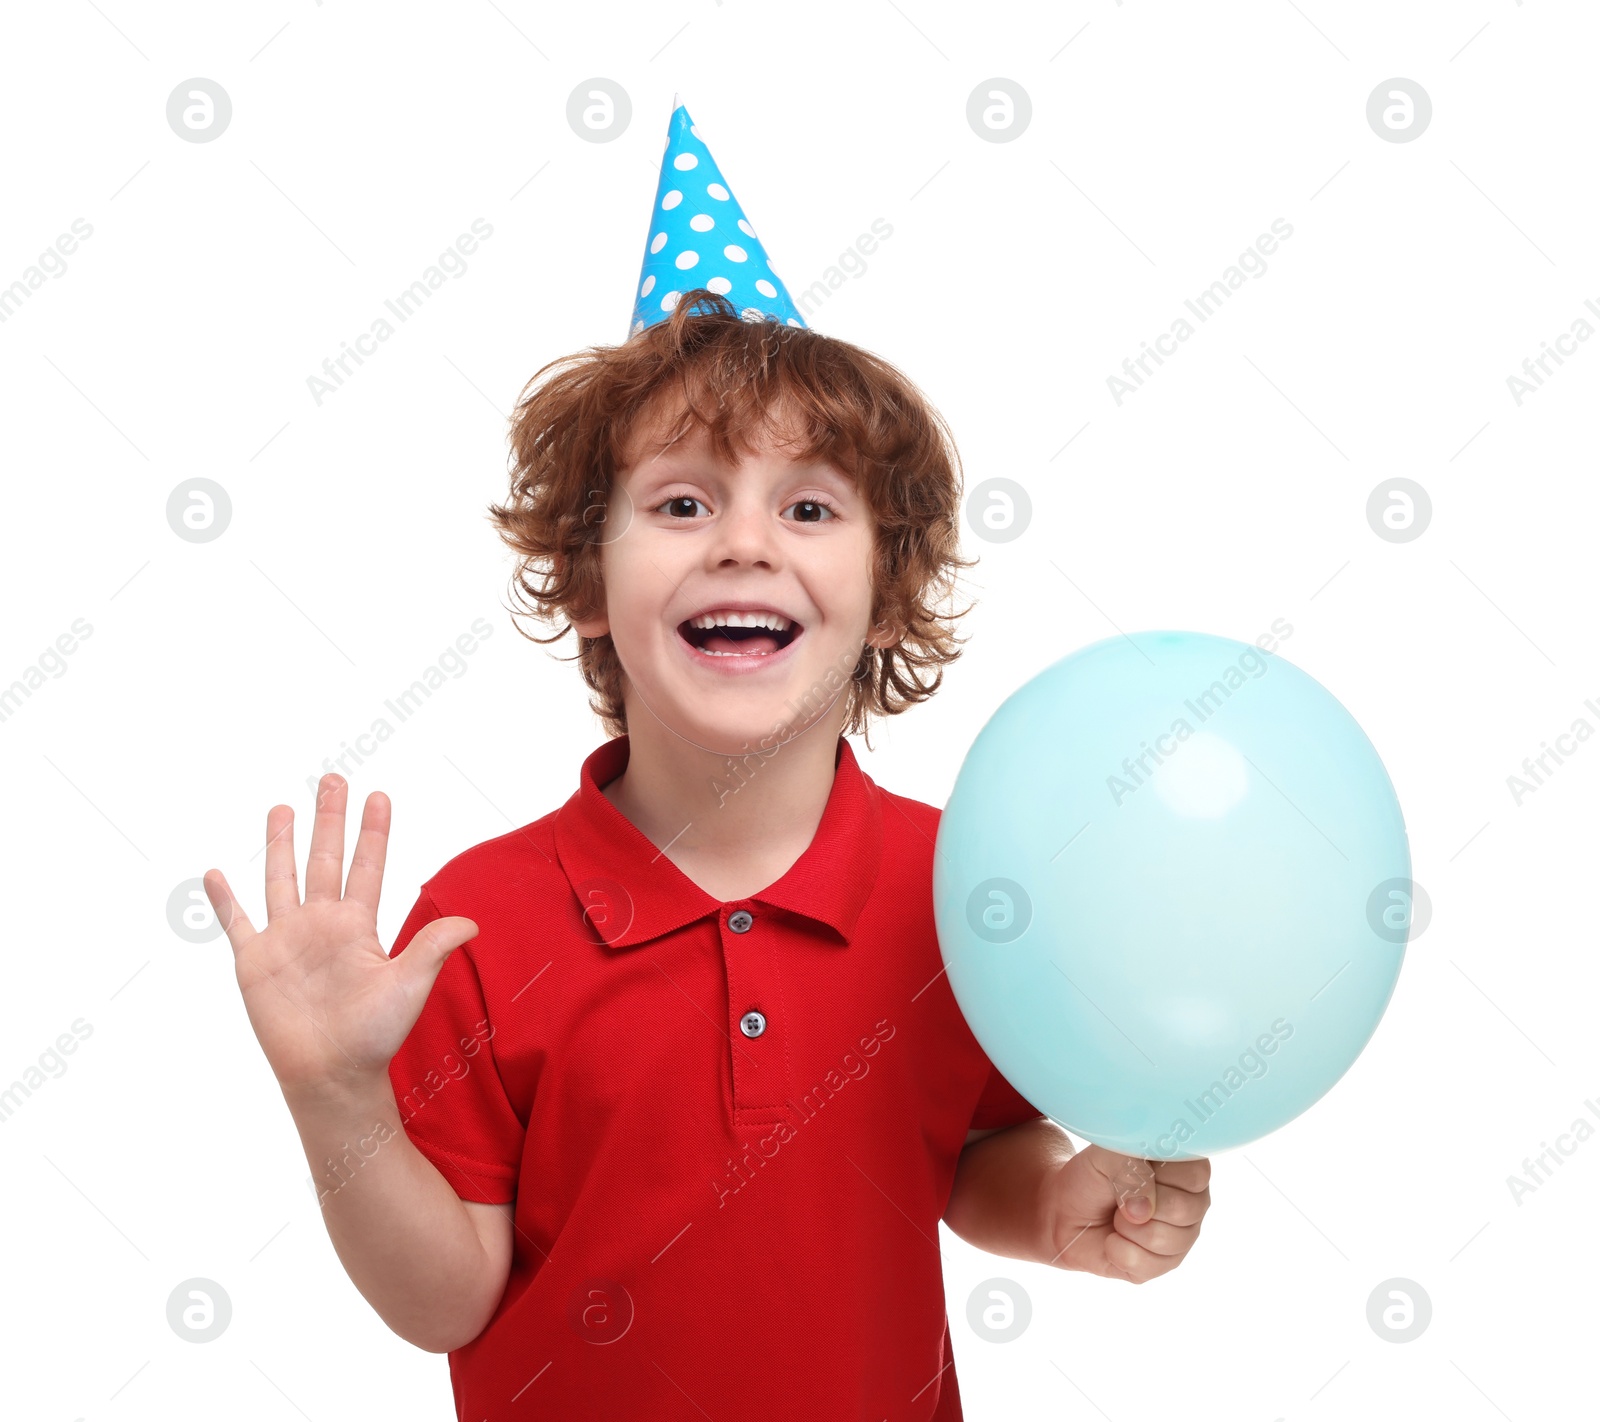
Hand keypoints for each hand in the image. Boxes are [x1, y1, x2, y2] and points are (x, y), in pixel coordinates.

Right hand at [203, 774, 478, 1099]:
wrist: (332, 1076)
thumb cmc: (374, 1036)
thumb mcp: (409, 985)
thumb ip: (433, 948)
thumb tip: (473, 922)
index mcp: (358, 926)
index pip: (367, 866)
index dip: (373, 832)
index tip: (379, 795)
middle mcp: (323, 925)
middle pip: (326, 859)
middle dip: (330, 819)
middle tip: (334, 778)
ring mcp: (287, 940)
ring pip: (282, 879)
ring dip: (280, 844)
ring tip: (281, 807)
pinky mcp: (256, 963)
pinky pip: (238, 923)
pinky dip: (225, 899)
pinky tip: (216, 873)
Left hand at [1042, 1145, 1210, 1283]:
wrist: (1068, 1209)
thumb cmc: (1093, 1176)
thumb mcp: (1105, 1155)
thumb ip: (1131, 1166)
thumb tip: (1145, 1209)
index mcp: (1187, 1169)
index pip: (1196, 1174)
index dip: (1160, 1174)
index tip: (1135, 1168)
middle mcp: (1193, 1203)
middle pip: (1184, 1209)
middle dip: (1139, 1202)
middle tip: (1120, 1196)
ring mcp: (1183, 1238)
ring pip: (1165, 1239)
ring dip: (1126, 1226)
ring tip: (1116, 1215)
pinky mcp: (1164, 1266)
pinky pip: (1146, 1264)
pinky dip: (1117, 1248)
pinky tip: (1113, 1238)